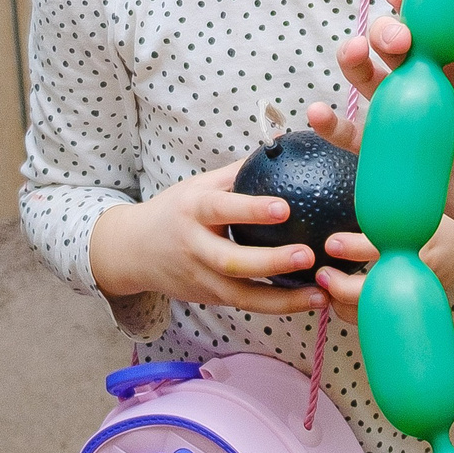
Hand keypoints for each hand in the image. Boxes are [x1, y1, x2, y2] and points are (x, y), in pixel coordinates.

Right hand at [87, 163, 329, 312]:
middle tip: (308, 255)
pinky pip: (247, 304)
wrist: (133, 250)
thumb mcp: (199, 186)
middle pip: (232, 261)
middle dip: (271, 261)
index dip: (251, 210)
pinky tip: (309, 301)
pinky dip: (278, 305)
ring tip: (320, 293)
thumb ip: (238, 173)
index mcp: (192, 210)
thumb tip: (282, 147)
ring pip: (242, 294)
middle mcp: (194, 247)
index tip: (285, 208)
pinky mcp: (210, 298)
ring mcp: (201, 278)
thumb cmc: (177, 211)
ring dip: (283, 298)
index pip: (221, 209)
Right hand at [312, 0, 453, 252]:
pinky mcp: (391, 150)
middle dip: (385, 31)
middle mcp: (425, 79)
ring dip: (353, 61)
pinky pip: (354, 136)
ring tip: (352, 52)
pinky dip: (331, 125)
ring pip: (367, 78)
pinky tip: (317, 112)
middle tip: (396, 41)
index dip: (410, 0)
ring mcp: (405, 113)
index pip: (428, 20)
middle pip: (391, 43)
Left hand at [314, 216, 453, 323]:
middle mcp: (418, 270)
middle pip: (377, 289)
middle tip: (323, 275)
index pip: (381, 246)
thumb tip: (353, 181)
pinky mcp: (416, 305)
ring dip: (346, 306)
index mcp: (419, 240)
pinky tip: (341, 303)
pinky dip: (360, 314)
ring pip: (378, 311)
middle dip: (343, 288)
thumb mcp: (416, 208)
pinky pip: (384, 316)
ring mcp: (417, 292)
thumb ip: (387, 205)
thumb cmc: (438, 223)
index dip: (353, 247)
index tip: (331, 244)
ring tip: (326, 292)